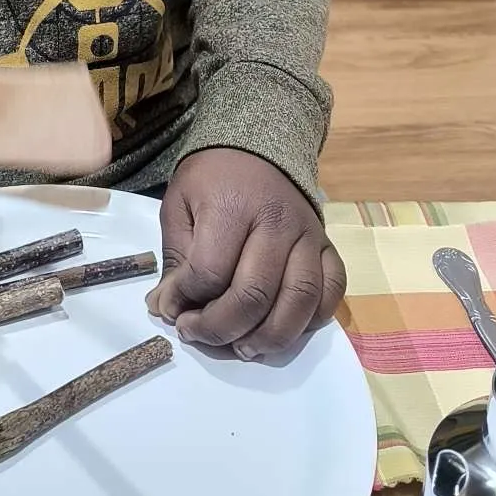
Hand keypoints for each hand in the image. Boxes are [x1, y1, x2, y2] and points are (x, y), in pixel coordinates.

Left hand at [146, 149, 345, 359]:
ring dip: (268, 338)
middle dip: (220, 328)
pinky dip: (311, 321)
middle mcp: (277, 222)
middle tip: (198, 334)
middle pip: (254, 295)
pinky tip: (282, 328)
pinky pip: (331, 292)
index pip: (210, 273)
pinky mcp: (328, 246)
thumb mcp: (179, 206)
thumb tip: (164, 308)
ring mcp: (309, 235)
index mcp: (233, 206)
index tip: (171, 310)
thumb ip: (175, 260)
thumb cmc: (211, 179)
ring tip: (241, 348)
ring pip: (298, 302)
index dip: (185, 302)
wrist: (256, 148)